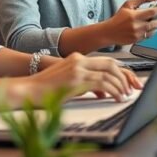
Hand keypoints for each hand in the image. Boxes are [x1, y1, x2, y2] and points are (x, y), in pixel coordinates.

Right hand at [23, 52, 141, 102]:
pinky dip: (113, 91)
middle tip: (130, 88)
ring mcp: (78, 69)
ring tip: (124, 95)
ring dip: (120, 85)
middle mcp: (79, 60)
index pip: (105, 61)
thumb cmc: (44, 89)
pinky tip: (116, 98)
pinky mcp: (76, 80)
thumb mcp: (67, 81)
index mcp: (77, 58)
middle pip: (111, 64)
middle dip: (123, 76)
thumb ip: (84, 82)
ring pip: (109, 74)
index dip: (119, 71)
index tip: (127, 81)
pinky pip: (102, 83)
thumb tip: (102, 91)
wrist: (26, 90)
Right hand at [106, 0, 156, 44]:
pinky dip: (152, 32)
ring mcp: (137, 34)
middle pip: (156, 23)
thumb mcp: (128, 4)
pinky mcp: (136, 40)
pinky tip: (150, 28)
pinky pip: (149, 36)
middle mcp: (137, 25)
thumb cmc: (119, 17)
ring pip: (153, 30)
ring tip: (156, 22)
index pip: (153, 11)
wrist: (109, 32)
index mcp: (135, 15)